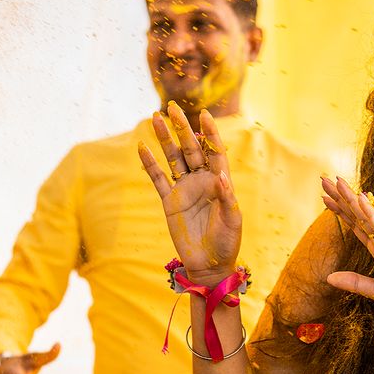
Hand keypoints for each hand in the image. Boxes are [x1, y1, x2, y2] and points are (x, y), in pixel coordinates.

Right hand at [138, 102, 241, 284]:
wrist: (209, 265)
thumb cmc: (227, 243)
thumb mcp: (232, 220)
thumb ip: (226, 198)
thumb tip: (220, 176)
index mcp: (220, 182)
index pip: (214, 151)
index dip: (210, 133)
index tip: (204, 114)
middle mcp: (201, 181)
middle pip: (190, 148)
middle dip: (181, 128)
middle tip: (172, 107)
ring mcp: (184, 190)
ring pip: (173, 158)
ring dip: (165, 139)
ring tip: (155, 118)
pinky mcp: (170, 202)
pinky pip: (158, 179)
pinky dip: (150, 164)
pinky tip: (142, 147)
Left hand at [321, 176, 373, 322]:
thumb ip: (354, 282)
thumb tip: (328, 278)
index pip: (356, 225)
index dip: (341, 211)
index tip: (325, 198)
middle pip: (358, 215)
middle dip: (341, 197)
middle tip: (323, 179)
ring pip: (367, 217)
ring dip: (352, 199)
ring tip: (337, 181)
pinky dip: (371, 215)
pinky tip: (361, 200)